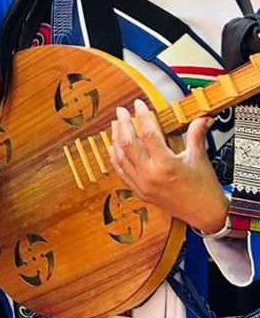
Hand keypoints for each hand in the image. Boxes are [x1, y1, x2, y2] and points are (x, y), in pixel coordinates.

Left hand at [109, 101, 227, 234]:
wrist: (204, 213)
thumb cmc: (204, 187)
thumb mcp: (200, 158)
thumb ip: (196, 135)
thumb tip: (201, 117)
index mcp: (166, 164)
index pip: (147, 134)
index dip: (141, 116)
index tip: (138, 104)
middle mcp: (150, 175)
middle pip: (128, 144)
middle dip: (122, 125)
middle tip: (121, 112)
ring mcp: (143, 185)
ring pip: (121, 158)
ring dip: (116, 140)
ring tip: (115, 126)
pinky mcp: (140, 192)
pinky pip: (122, 173)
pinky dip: (116, 159)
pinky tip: (113, 148)